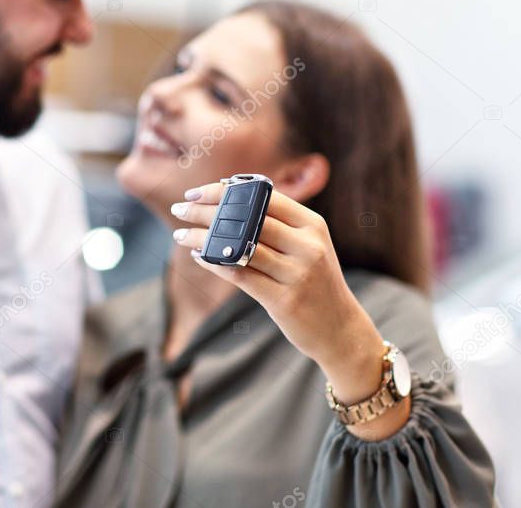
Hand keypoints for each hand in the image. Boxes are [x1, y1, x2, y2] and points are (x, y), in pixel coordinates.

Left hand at [170, 182, 386, 405]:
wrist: (340, 330)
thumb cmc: (314, 282)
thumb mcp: (307, 246)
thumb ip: (277, 224)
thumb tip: (229, 198)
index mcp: (312, 225)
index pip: (263, 196)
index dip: (226, 191)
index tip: (197, 191)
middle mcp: (307, 246)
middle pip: (248, 218)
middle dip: (207, 211)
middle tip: (180, 208)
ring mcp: (297, 274)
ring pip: (239, 247)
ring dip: (203, 238)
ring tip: (181, 234)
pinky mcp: (284, 300)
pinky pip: (240, 275)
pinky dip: (215, 263)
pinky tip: (199, 257)